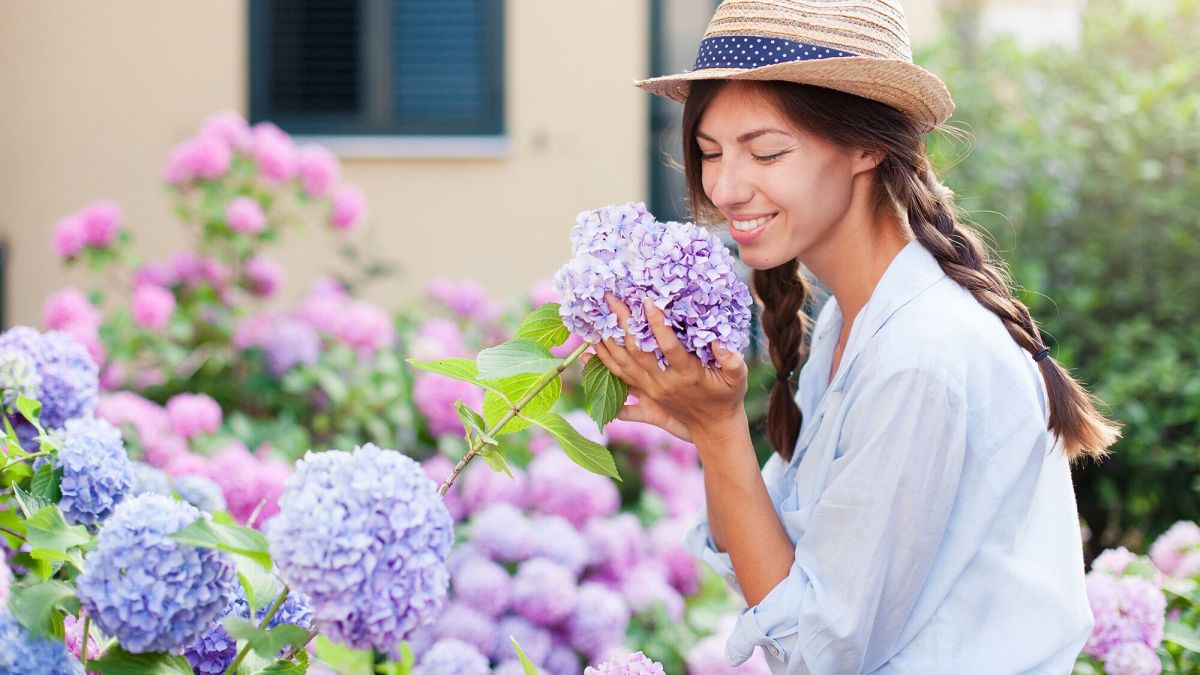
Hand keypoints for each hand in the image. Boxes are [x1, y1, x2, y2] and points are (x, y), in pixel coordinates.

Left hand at [588, 294, 748, 443]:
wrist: (713, 429)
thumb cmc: (726, 398)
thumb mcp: (737, 379)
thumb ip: (732, 361)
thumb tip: (720, 342)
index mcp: (686, 375)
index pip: (669, 348)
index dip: (658, 325)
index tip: (648, 301)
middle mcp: (663, 383)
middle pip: (637, 351)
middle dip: (623, 322)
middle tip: (611, 297)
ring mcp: (650, 389)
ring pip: (622, 364)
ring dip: (607, 339)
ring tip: (595, 315)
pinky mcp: (643, 394)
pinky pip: (618, 377)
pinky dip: (603, 362)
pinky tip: (587, 351)